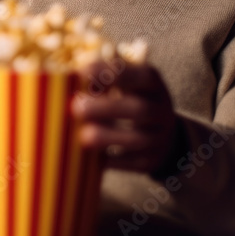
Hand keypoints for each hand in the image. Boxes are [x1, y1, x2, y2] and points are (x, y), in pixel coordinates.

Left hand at [72, 59, 178, 173]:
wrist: (163, 137)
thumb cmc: (130, 100)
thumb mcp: (126, 83)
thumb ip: (103, 77)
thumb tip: (71, 78)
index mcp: (152, 84)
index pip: (142, 76)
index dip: (115, 74)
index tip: (84, 73)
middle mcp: (160, 110)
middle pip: (139, 109)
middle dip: (107, 108)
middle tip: (77, 107)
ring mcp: (158, 138)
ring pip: (137, 139)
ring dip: (108, 137)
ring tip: (84, 136)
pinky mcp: (150, 161)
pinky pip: (130, 162)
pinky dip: (110, 160)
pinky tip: (90, 156)